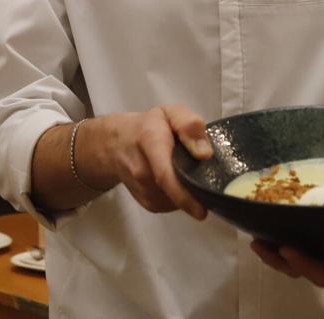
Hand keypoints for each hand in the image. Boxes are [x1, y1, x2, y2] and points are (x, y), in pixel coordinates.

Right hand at [93, 104, 211, 219]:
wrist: (116, 144)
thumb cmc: (148, 126)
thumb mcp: (170, 113)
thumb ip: (189, 125)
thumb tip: (204, 154)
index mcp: (150, 142)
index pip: (164, 174)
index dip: (184, 195)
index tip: (202, 210)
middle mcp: (142, 171)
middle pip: (175, 191)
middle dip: (196, 189)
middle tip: (207, 177)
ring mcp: (144, 191)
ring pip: (178, 200)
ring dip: (190, 190)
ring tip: (187, 170)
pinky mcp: (149, 203)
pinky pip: (174, 204)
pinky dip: (183, 195)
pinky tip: (179, 179)